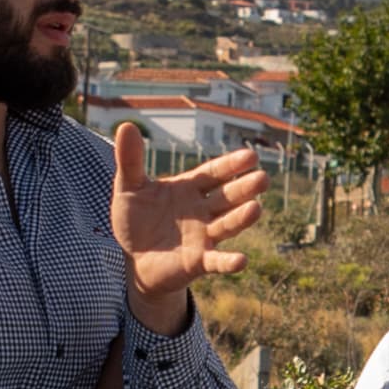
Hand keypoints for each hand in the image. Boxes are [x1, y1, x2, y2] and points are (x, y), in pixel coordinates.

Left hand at [111, 123, 265, 334]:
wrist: (135, 259)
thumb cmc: (136, 220)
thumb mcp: (129, 187)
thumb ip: (130, 160)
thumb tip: (126, 126)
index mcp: (190, 189)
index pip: (214, 173)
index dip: (232, 165)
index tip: (251, 156)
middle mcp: (203, 211)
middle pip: (227, 197)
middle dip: (244, 188)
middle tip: (263, 178)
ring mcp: (203, 237)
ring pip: (226, 225)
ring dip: (241, 219)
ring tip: (256, 209)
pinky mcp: (198, 262)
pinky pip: (216, 262)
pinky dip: (229, 262)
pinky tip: (241, 261)